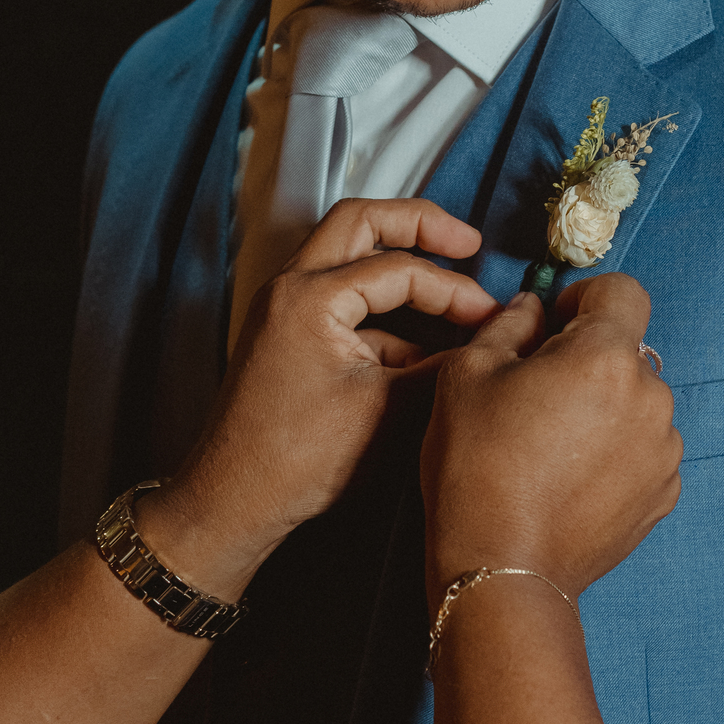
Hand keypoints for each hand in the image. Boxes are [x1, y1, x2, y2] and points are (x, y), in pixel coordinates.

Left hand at [140, 199, 496, 593]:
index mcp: (309, 296)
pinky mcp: (287, 335)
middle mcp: (289, 288)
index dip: (454, 289)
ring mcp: (283, 309)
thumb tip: (484, 343)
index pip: (399, 269)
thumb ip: (441, 366)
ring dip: (397, 263)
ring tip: (447, 287)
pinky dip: (382, 313)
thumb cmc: (296, 460)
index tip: (489, 313)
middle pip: (360, 223)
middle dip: (418, 226)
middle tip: (466, 242)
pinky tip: (421, 348)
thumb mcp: (386, 409)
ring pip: (346, 257)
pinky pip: (340, 301)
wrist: (234, 501)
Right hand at [420, 274, 681, 610]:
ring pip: (635, 401)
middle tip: (536, 394)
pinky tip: (570, 478)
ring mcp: (664, 449)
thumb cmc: (477, 469)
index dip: (584, 298)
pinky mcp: (664, 492)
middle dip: (587, 359)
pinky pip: (643, 449)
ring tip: (551, 446)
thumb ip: (509, 324)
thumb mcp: (468, 374)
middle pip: (626, 351)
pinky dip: (615, 452)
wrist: (501, 569)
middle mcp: (650, 397)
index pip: (622, 291)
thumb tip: (532, 309)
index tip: (554, 325)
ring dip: (604, 407)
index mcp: (605, 356)